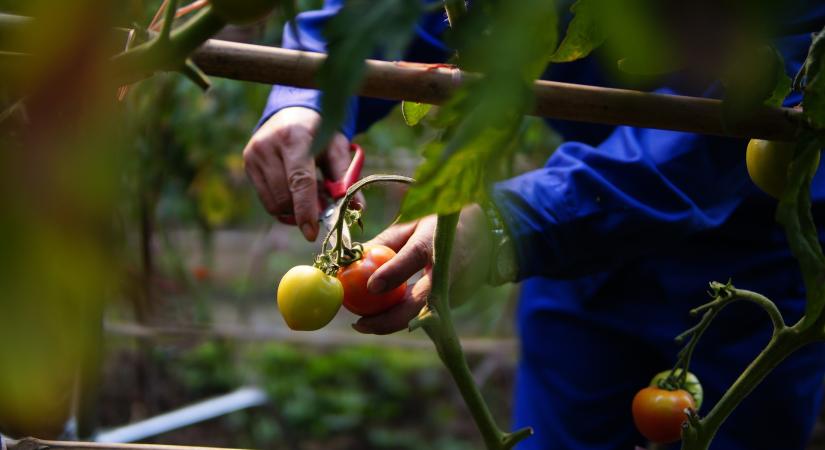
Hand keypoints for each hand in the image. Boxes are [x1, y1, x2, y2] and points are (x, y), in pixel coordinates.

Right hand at [242, 107, 357, 240]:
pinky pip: (266, 200)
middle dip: (304, 211)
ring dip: (295, 209)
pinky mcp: (248, 163)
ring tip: (311, 194)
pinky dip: (284, 204)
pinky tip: (295, 192)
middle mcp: (268, 145)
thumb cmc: (320, 131)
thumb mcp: (337, 148)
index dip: (306, 210)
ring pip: (274, 203)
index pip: (299, 181)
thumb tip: (356, 209)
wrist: (293, 112)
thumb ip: (346, 178)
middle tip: (324, 207)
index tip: (312, 233)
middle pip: (285, 196)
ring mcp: (254, 154)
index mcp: (294, 137)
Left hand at [353, 205, 492, 334]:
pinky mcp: (455, 301)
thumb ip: (387, 242)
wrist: (488, 234)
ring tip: (365, 322)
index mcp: (437, 240)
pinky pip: (425, 311)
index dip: (394, 272)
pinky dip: (404, 314)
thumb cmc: (442, 225)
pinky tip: (388, 312)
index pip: (414, 256)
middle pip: (420, 302)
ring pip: (419, 313)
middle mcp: (449, 269)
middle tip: (359, 324)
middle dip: (387, 320)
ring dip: (391, 320)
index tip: (371, 286)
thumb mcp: (414, 224)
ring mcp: (455, 290)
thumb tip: (356, 260)